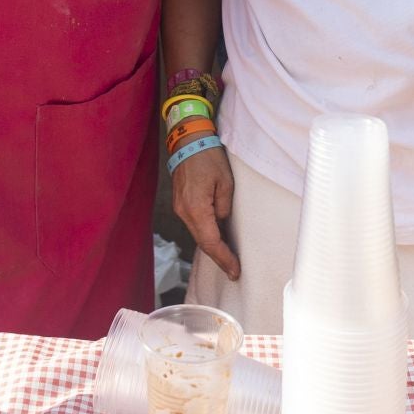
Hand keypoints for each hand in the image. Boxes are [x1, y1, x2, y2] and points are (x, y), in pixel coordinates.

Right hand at [172, 146, 237, 280]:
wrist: (188, 141)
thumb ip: (224, 208)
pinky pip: (194, 225)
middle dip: (218, 258)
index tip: (235, 271)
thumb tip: (222, 223)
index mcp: (196, 208)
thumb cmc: (209, 158)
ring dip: (212, 247)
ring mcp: (179, 208)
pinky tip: (216, 239)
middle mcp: (184, 212)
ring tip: (227, 258)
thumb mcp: (226, 182)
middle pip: (202, 242)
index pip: (211, 242)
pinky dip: (205, 235)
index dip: (223, 258)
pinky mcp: (180, 203)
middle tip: (233, 271)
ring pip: (197, 235)